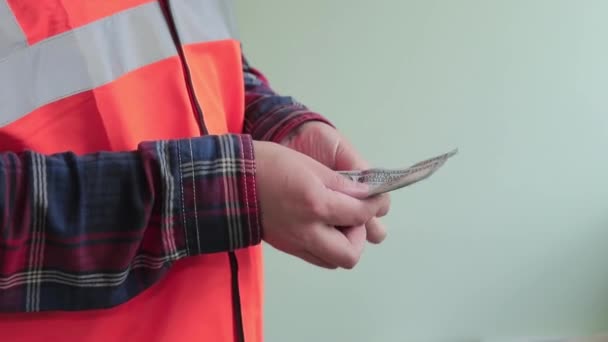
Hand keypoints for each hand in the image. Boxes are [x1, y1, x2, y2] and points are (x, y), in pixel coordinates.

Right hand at [254, 141, 388, 268]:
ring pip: (334, 262)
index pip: (359, 215)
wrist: (229, 180)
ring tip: (337, 222)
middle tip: (354, 216)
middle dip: (359, 236)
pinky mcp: (286, 247)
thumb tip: (366, 195)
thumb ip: (342, 185)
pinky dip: (327, 247)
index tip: (376, 198)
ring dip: (344, 245)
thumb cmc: (268, 164)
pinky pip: (316, 257)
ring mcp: (295, 243)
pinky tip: (321, 226)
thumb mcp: (310, 166)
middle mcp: (307, 230)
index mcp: (315, 204)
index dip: (374, 206)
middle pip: (350, 254)